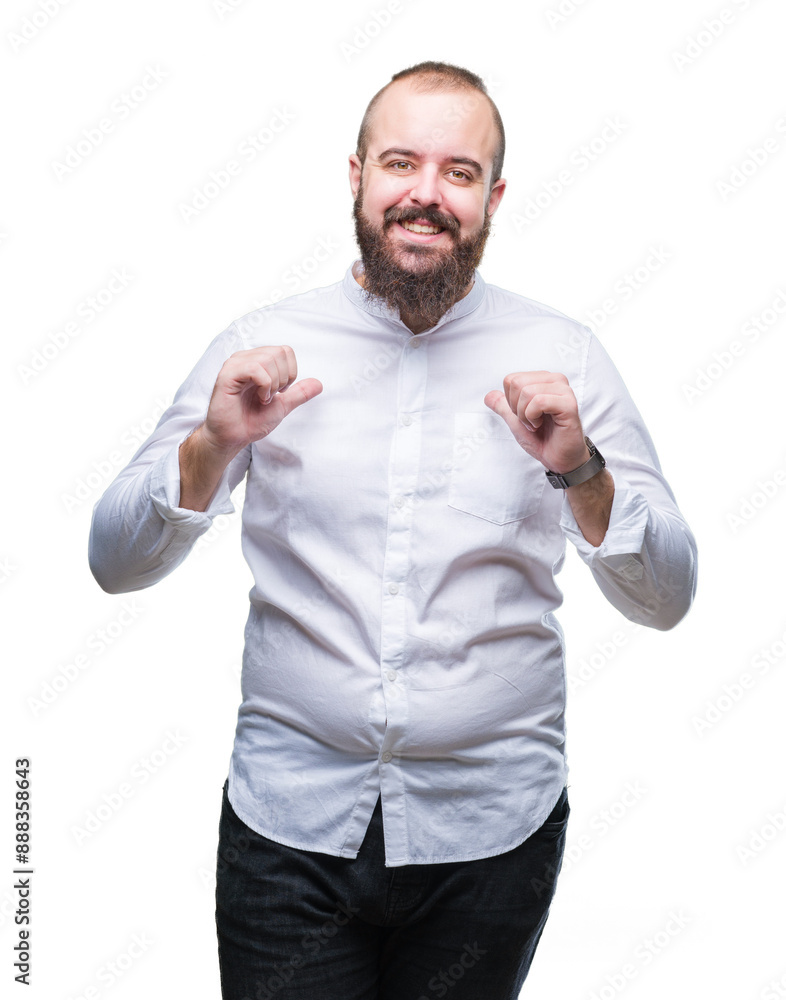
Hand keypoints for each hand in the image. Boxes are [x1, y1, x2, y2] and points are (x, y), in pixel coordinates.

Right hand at [200, 345, 322, 457]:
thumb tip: (319, 384)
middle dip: (283, 379)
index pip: (285, 350)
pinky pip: (255, 369)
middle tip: (270, 396)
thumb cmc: (251, 421)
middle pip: (279, 352)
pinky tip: (260, 398)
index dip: (290, 373)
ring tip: (263, 398)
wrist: (234, 437)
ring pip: (268, 358)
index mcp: (257, 361)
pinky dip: (264, 386)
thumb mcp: (282, 406)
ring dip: (273, 384)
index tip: (279, 392)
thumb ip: (299, 393)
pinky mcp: (227, 375)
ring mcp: (235, 365)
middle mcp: (245, 358)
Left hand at [484, 370, 589, 473]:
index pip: (511, 379)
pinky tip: (541, 425)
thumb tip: (488, 396)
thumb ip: (502, 406)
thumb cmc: (542, 439)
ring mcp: (564, 391)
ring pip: (527, 392)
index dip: (511, 402)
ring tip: (537, 424)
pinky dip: (533, 417)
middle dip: (517, 408)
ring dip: (525, 415)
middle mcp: (555, 381)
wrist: (558, 458)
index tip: (525, 415)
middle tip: (531, 421)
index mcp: (543, 380)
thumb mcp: (515, 421)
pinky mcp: (568, 404)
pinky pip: (539, 402)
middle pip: (517, 383)